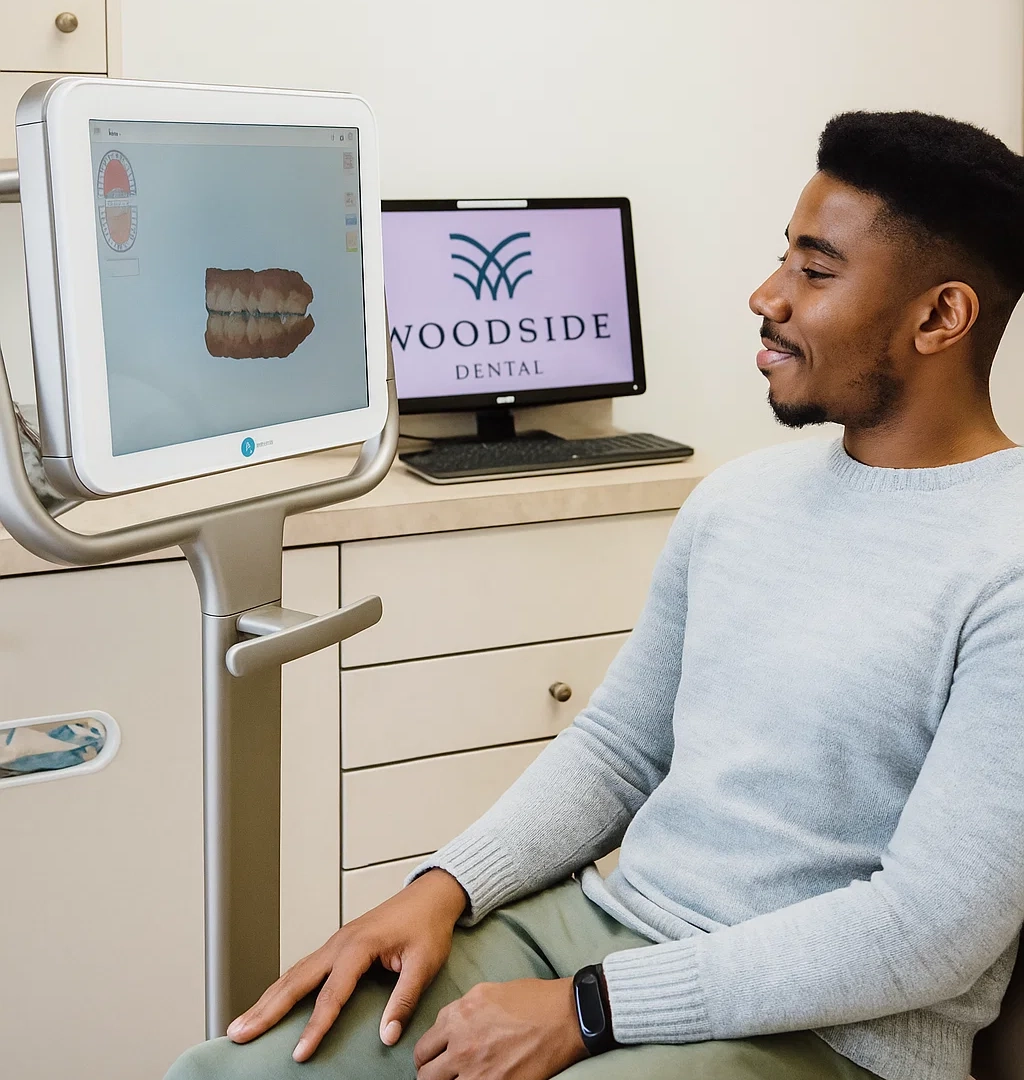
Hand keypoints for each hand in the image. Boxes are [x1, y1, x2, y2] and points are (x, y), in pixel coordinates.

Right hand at [226, 869, 467, 1061]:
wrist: (431, 896)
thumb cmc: (428, 925)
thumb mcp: (424, 963)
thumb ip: (404, 999)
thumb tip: (387, 1035)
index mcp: (359, 945)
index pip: (331, 994)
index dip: (315, 1027)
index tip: (299, 1054)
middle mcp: (340, 942)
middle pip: (295, 980)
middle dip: (265, 1009)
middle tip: (239, 1033)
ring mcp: (336, 942)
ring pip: (294, 973)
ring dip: (267, 998)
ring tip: (242, 1023)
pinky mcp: (338, 945)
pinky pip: (303, 968)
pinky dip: (282, 987)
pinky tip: (272, 1002)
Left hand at [413, 977, 587, 1079]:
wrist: (565, 1016)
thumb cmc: (531, 1000)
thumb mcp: (486, 992)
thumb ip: (459, 1012)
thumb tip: (446, 1028)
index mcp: (457, 1017)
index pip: (423, 1049)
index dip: (427, 1056)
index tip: (435, 1060)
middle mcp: (462, 1045)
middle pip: (426, 1076)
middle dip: (432, 1076)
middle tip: (443, 1076)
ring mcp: (478, 1071)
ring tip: (461, 1079)